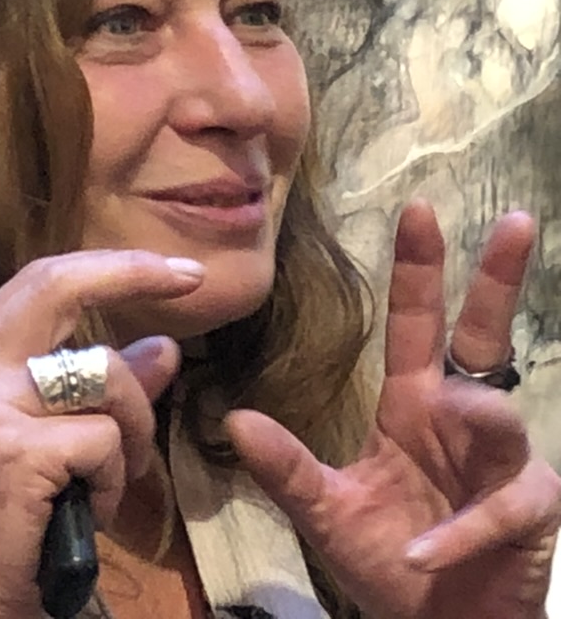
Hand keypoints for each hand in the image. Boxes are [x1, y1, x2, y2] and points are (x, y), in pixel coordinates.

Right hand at [0, 250, 201, 618]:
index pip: (45, 279)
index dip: (112, 265)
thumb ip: (104, 389)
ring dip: (132, 431)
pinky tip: (88, 507)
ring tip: (108, 478)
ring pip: (106, 376)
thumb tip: (164, 348)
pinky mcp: (13, 451)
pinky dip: (115, 477)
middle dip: (133, 275)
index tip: (174, 267)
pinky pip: (106, 440)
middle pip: (60, 287)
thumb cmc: (5, 518)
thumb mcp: (51, 439)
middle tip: (189, 278)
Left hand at [227, 201, 560, 618]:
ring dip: (478, 420)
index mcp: (413, 406)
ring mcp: (501, 464)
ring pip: (500, 418)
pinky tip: (421, 551)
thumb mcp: (327, 511)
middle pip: (484, 337)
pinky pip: (504, 508)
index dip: (417, 270)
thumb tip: (237, 419)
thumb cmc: (387, 558)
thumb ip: (287, 469)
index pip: (416, 324)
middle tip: (514, 218)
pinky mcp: (529, 512)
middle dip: (498, 279)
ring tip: (451, 417)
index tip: (418, 208)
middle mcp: (459, 421)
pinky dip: (461, 529)